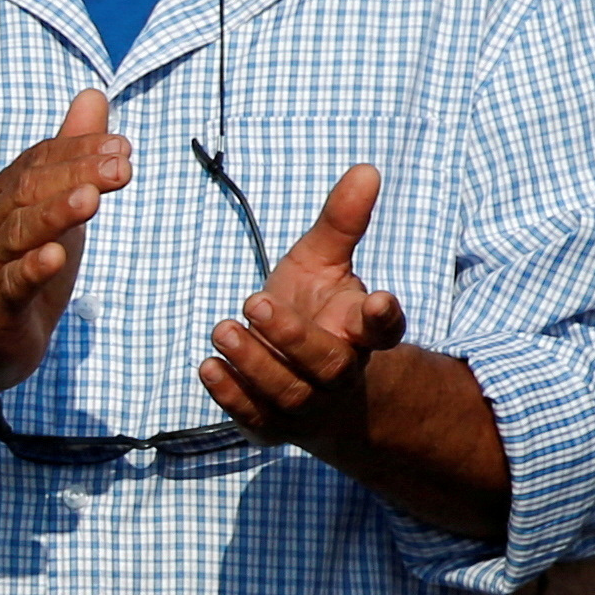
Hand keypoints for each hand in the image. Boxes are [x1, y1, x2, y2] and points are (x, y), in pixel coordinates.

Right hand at [0, 93, 132, 398]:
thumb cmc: (21, 269)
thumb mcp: (54, 208)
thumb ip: (71, 155)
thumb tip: (93, 95)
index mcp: (3, 196)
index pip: (41, 161)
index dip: (80, 151)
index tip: (124, 147)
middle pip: (31, 189)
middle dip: (77, 174)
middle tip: (123, 167)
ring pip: (19, 233)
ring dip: (56, 214)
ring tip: (92, 199)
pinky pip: (11, 285)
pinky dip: (32, 269)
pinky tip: (55, 257)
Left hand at [199, 163, 406, 448]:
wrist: (301, 375)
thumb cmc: (317, 308)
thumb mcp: (324, 261)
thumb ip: (342, 221)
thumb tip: (365, 168)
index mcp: (362, 331)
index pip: (385, 328)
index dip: (385, 316)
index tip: (377, 299)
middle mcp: (341, 373)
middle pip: (330, 366)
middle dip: (294, 338)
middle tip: (253, 302)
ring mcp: (308, 405)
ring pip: (289, 394)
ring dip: (255, 364)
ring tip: (222, 329)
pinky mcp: (272, 426)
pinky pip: (256, 418)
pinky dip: (232, 396)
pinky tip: (209, 366)